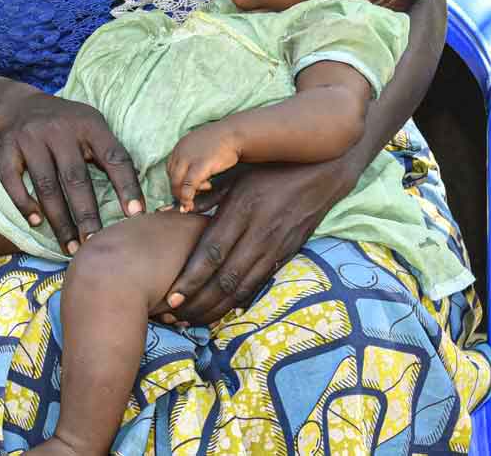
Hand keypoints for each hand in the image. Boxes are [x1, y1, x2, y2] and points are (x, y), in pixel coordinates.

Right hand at [0, 89, 143, 254]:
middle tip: (95, 244)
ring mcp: (30, 138)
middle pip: (75, 178)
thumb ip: (111, 155)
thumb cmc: (68, 126)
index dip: (127, 186)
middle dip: (87, 216)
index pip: (113, 157)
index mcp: (89, 124)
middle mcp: (59, 129)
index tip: (136, 216)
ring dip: (59, 221)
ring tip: (70, 248)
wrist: (21, 106)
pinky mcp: (6, 147)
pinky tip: (36, 222)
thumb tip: (138, 202)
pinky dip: (24, 203)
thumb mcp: (93, 127)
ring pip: (46, 186)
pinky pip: (12, 180)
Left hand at [159, 156, 357, 325]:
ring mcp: (277, 247)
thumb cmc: (270, 170)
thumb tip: (169, 211)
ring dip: (218, 309)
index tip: (172, 297)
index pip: (212, 253)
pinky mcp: (289, 255)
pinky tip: (223, 310)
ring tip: (194, 320)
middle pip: (226, 279)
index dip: (191, 279)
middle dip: (200, 303)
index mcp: (242, 210)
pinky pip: (261, 284)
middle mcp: (259, 233)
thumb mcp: (236, 176)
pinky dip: (241, 301)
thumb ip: (205, 197)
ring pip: (244, 288)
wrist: (321, 173)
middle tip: (176, 317)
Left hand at [165, 123, 239, 212]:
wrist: (234, 133)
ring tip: (206, 189)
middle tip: (190, 200)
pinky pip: (188, 185)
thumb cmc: (221, 141)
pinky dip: (187, 196)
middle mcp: (180, 152)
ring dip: (184, 195)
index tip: (188, 188)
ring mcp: (189, 158)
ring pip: (177, 183)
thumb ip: (192, 158)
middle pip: (172, 177)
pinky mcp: (200, 165)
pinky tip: (192, 202)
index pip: (170, 168)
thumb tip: (192, 175)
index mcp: (179, 147)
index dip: (178, 181)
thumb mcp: (200, 147)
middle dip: (179, 191)